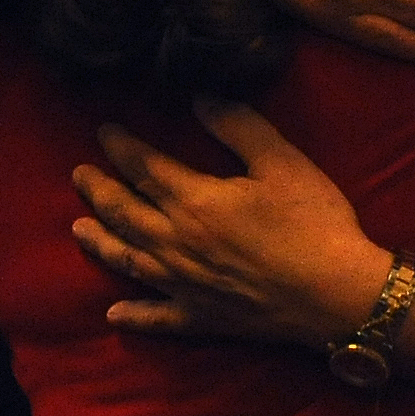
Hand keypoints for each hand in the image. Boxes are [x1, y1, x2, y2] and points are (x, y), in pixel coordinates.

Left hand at [70, 103, 392, 345]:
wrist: (336, 294)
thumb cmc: (313, 223)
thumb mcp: (282, 161)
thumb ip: (237, 127)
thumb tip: (199, 99)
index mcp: (195, 202)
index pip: (145, 168)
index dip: (121, 147)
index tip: (104, 131)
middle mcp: (176, 244)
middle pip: (125, 213)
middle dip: (99, 191)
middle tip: (79, 175)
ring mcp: (184, 285)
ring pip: (129, 260)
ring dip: (100, 242)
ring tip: (78, 228)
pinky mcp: (201, 317)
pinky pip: (157, 316)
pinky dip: (133, 314)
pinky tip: (114, 311)